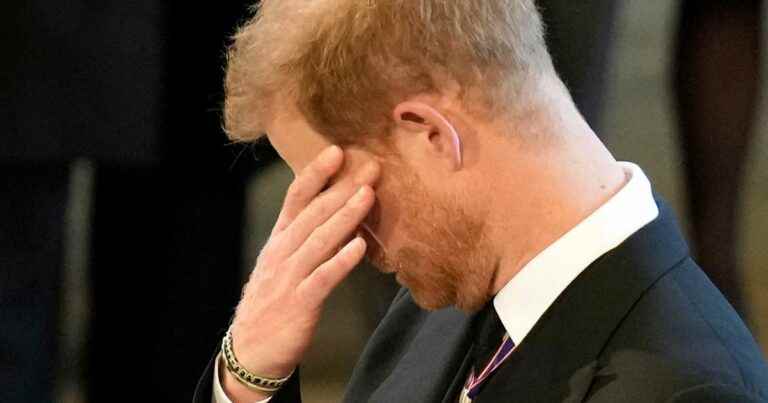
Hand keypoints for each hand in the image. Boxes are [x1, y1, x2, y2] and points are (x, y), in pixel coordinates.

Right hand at [222, 145, 379, 400]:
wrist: (251, 350)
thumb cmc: (274, 302)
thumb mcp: (282, 263)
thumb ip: (306, 238)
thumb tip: (339, 213)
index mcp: (279, 240)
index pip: (295, 198)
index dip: (316, 174)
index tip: (337, 151)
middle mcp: (282, 252)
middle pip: (313, 213)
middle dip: (342, 188)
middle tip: (370, 166)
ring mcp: (289, 277)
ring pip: (319, 240)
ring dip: (344, 216)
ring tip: (368, 195)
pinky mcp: (300, 303)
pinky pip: (322, 278)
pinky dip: (341, 261)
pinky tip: (360, 246)